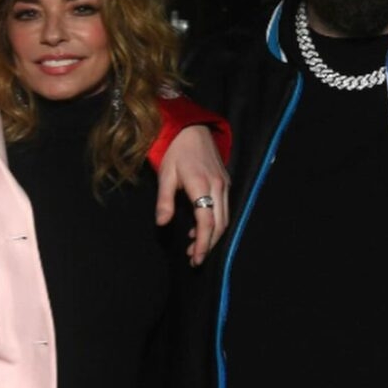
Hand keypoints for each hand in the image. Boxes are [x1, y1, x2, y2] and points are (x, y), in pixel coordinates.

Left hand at [155, 125, 229, 264]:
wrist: (191, 128)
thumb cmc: (175, 150)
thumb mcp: (165, 174)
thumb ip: (164, 200)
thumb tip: (162, 224)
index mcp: (201, 184)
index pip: (206, 222)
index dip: (202, 243)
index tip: (194, 259)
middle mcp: (217, 186)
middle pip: (219, 225)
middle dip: (208, 245)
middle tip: (194, 260)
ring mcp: (224, 184)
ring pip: (225, 218)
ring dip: (212, 236)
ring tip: (193, 248)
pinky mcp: (225, 182)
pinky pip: (224, 208)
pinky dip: (214, 223)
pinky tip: (198, 229)